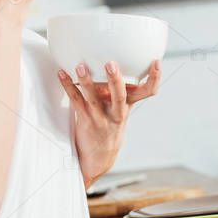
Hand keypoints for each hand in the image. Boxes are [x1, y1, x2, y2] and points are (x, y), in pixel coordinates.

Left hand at [57, 59, 161, 187]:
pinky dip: (68, 86)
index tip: (156, 62)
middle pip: (120, 96)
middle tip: (111, 64)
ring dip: (86, 82)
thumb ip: (117, 90)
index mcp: (128, 106)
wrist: (98, 157)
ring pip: (94, 99)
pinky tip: (61, 74)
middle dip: (116, 80)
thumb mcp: (119, 109)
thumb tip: (109, 61)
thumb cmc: (108, 127)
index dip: (155, 78)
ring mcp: (100, 117)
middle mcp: (117, 112)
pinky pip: (75, 100)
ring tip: (80, 67)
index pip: (148, 92)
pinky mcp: (85, 120)